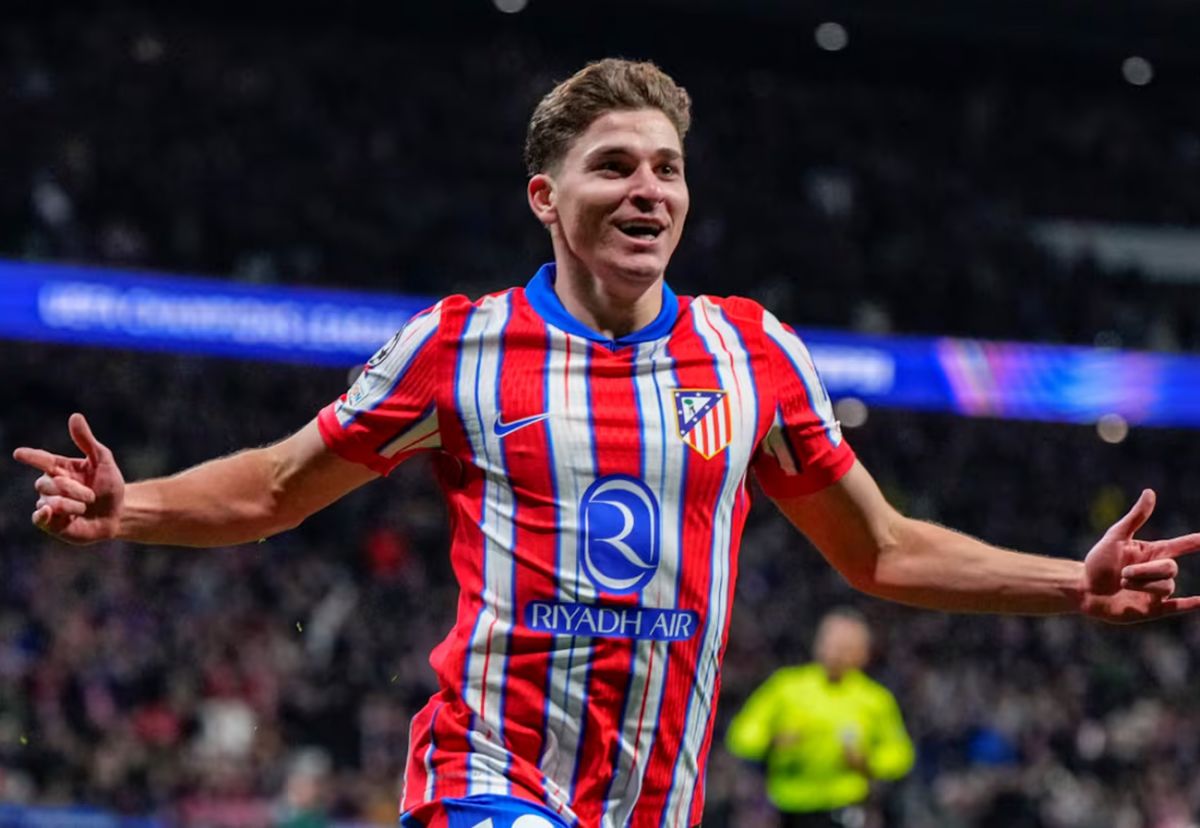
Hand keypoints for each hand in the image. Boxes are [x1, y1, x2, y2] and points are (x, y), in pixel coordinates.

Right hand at [12, 413, 124, 544]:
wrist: (118, 513)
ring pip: (49, 502)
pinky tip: (48, 511)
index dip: (31, 456)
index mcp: (60, 468)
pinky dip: (43, 515)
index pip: (41, 459)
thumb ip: (87, 441)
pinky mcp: (51, 523)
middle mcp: (50, 485)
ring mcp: (49, 504)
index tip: (19, 453)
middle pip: (48, 483)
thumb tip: (75, 416)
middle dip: (72, 489)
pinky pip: (39, 518)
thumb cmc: (109, 485)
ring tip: (86, 507)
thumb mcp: (103, 461)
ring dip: (73, 504)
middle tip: (91, 496)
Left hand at [1081, 489, 1199, 622]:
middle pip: (1170, 569)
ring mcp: (1156, 591)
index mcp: (1153, 552)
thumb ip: (1135, 518)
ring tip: (1122, 583)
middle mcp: (1158, 571)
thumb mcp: (1115, 537)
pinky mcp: (1152, 609)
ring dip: (1142, 585)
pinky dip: (1191, 605)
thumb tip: (1150, 492)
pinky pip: (1177, 607)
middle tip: (1123, 573)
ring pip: (1166, 587)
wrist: (1083, 589)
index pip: (1182, 545)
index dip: (1196, 542)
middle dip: (1146, 570)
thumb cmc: (1098, 562)